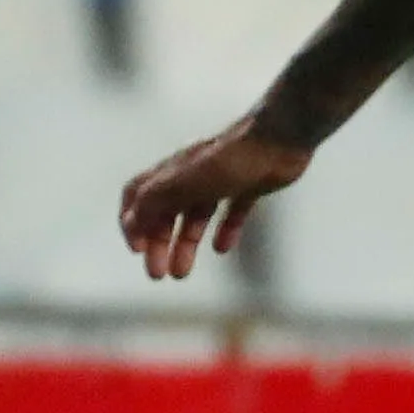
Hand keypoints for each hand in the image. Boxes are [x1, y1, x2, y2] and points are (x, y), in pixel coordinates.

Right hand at [118, 118, 311, 279]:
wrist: (283, 137)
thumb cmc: (234, 158)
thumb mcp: (189, 182)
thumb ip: (157, 200)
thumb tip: (130, 221)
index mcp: (172, 171)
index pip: (137, 196)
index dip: (132, 223)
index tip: (137, 250)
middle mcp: (192, 175)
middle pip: (166, 213)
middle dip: (158, 244)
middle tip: (158, 275)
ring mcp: (221, 179)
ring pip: (196, 216)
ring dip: (185, 244)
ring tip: (182, 274)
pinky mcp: (250, 184)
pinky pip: (232, 211)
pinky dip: (224, 230)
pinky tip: (222, 248)